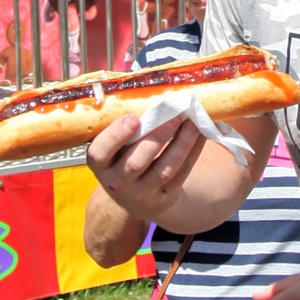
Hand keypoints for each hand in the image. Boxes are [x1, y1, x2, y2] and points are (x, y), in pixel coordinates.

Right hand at [86, 112, 202, 221]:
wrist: (133, 197)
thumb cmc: (122, 160)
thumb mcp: (112, 150)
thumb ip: (122, 130)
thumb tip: (151, 98)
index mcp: (100, 165)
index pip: (100, 152)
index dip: (115, 136)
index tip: (133, 118)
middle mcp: (116, 183)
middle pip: (137, 162)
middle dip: (158, 137)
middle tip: (175, 114)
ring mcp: (140, 195)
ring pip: (163, 170)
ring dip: (181, 144)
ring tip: (192, 123)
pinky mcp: (162, 200)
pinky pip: (180, 175)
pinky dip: (192, 154)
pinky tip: (200, 135)